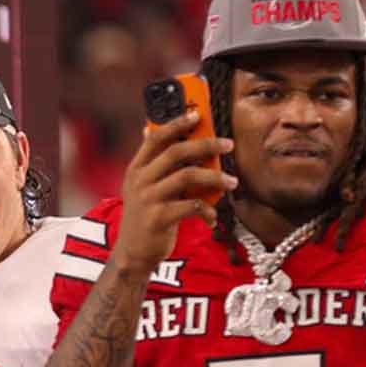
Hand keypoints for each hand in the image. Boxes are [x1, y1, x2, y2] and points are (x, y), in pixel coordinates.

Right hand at [112, 110, 236, 275]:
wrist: (133, 253)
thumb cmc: (145, 216)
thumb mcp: (143, 187)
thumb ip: (152, 163)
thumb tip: (152, 131)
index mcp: (136, 168)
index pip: (155, 137)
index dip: (177, 123)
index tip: (198, 113)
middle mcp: (140, 180)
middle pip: (176, 152)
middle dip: (206, 144)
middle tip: (228, 144)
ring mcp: (148, 199)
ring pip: (187, 176)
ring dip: (214, 176)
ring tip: (232, 181)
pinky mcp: (159, 218)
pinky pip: (192, 205)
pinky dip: (208, 209)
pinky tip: (213, 216)